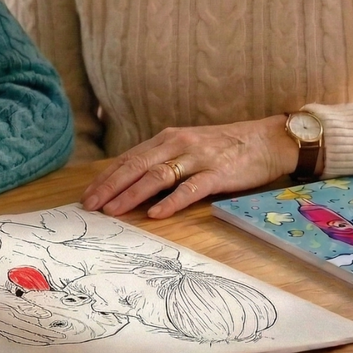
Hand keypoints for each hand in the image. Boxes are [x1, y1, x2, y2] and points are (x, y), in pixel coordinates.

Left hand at [80, 116, 296, 218]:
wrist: (265, 140)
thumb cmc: (224, 147)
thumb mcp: (188, 147)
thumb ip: (163, 161)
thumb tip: (131, 184)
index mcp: (167, 139)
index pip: (129, 159)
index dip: (106, 177)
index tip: (87, 195)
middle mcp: (178, 144)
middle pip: (136, 166)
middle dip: (110, 186)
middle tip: (89, 205)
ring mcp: (197, 158)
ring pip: (157, 176)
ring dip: (131, 195)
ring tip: (113, 211)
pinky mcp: (217, 173)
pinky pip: (190, 188)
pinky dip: (171, 201)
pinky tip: (156, 214)